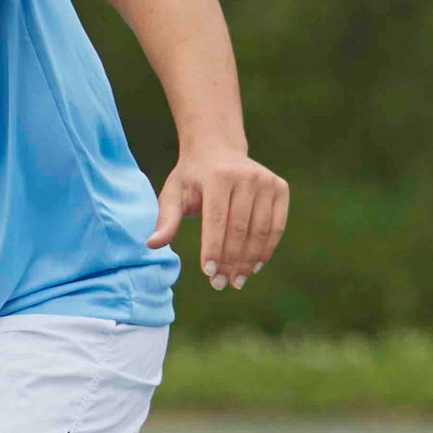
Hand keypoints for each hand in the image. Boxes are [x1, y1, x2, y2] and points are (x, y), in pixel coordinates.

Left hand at [147, 147, 289, 289]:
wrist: (218, 148)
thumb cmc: (192, 177)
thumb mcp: (173, 193)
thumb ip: (166, 220)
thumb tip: (152, 245)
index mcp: (218, 176)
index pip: (217, 219)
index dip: (213, 248)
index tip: (208, 273)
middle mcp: (247, 176)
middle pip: (240, 228)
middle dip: (230, 261)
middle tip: (220, 284)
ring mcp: (267, 181)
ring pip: (260, 230)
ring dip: (249, 261)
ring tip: (237, 281)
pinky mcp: (280, 188)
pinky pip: (276, 226)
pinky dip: (266, 249)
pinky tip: (254, 266)